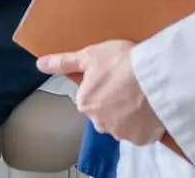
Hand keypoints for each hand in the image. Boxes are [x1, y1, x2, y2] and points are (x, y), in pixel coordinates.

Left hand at [38, 40, 164, 145]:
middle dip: (113, 103)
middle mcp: (101, 124)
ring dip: (129, 113)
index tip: (112, 76)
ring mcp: (123, 133)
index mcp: (86, 104)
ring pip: (123, 124)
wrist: (155, 75)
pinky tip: (150, 107)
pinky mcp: (143, 138)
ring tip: (140, 94)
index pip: (88, 98)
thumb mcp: (90, 56)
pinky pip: (141, 132)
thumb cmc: (121, 62)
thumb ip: (64, 62)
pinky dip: (144, 124)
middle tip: (127, 84)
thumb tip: (40, 64)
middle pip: (104, 113)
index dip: (101, 85)